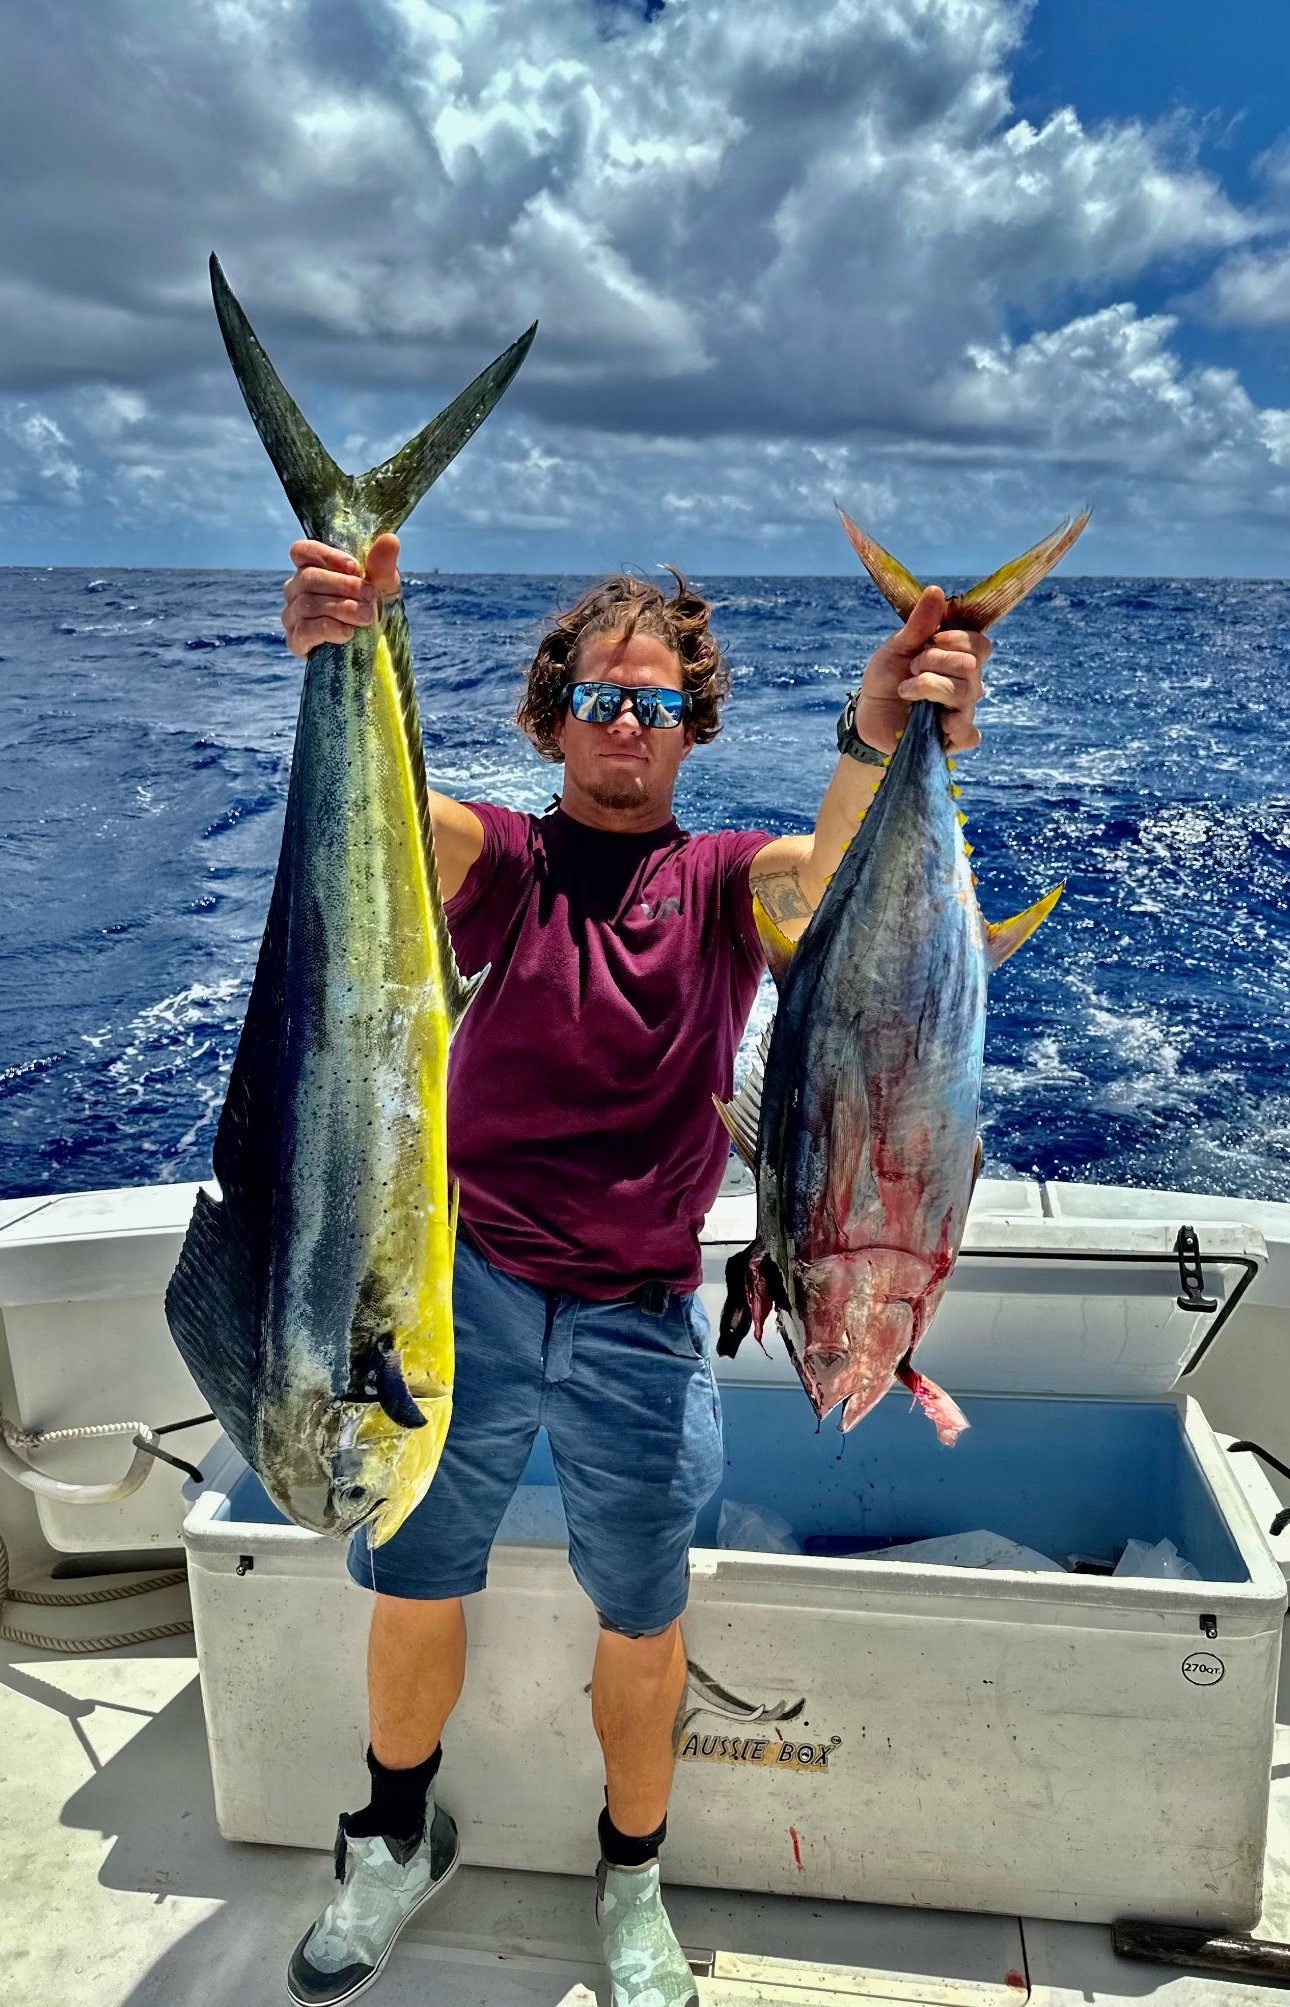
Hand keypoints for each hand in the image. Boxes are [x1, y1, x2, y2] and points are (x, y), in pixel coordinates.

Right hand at [280, 533, 401, 658]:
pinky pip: (305, 631)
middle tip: (370, 596)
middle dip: (343, 586)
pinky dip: (329, 629)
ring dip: (341, 608)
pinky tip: (348, 633)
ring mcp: (292, 616)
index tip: (355, 568)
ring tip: (367, 616)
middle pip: (308, 578)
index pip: (301, 551)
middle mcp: (296, 589)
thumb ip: (383, 563)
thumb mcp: (384, 585)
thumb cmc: (373, 607)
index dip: (325, 556)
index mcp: (311, 568)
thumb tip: (389, 539)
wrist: (377, 646)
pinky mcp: (296, 642)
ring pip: (307, 604)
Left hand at [852, 586, 988, 754]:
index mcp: (958, 658)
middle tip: (911, 668)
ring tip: (905, 690)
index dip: (956, 640)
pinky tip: (934, 721)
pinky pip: (969, 734)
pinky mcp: (952, 738)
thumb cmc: (886, 677)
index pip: (980, 644)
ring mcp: (962, 711)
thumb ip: (919, 624)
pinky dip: (953, 726)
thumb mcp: (897, 647)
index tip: (929, 641)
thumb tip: (936, 591)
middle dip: (935, 662)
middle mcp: (967, 684)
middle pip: (970, 667)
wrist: (867, 713)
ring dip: (929, 686)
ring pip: (965, 694)